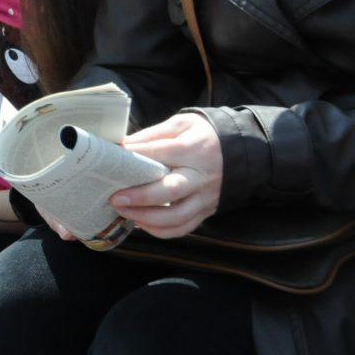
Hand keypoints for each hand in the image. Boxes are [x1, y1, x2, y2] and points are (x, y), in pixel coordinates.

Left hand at [111, 112, 223, 239]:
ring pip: (177, 216)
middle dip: (140, 197)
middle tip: (115, 197)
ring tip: (122, 212)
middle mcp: (201, 176)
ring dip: (146, 218)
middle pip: (171, 191)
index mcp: (194, 149)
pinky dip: (160, 230)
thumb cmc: (204, 135)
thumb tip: (123, 146)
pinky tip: (141, 223)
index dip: (134, 156)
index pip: (160, 154)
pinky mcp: (206, 211)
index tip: (111, 157)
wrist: (243, 150)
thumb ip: (153, 135)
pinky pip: (184, 227)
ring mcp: (205, 197)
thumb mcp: (182, 124)